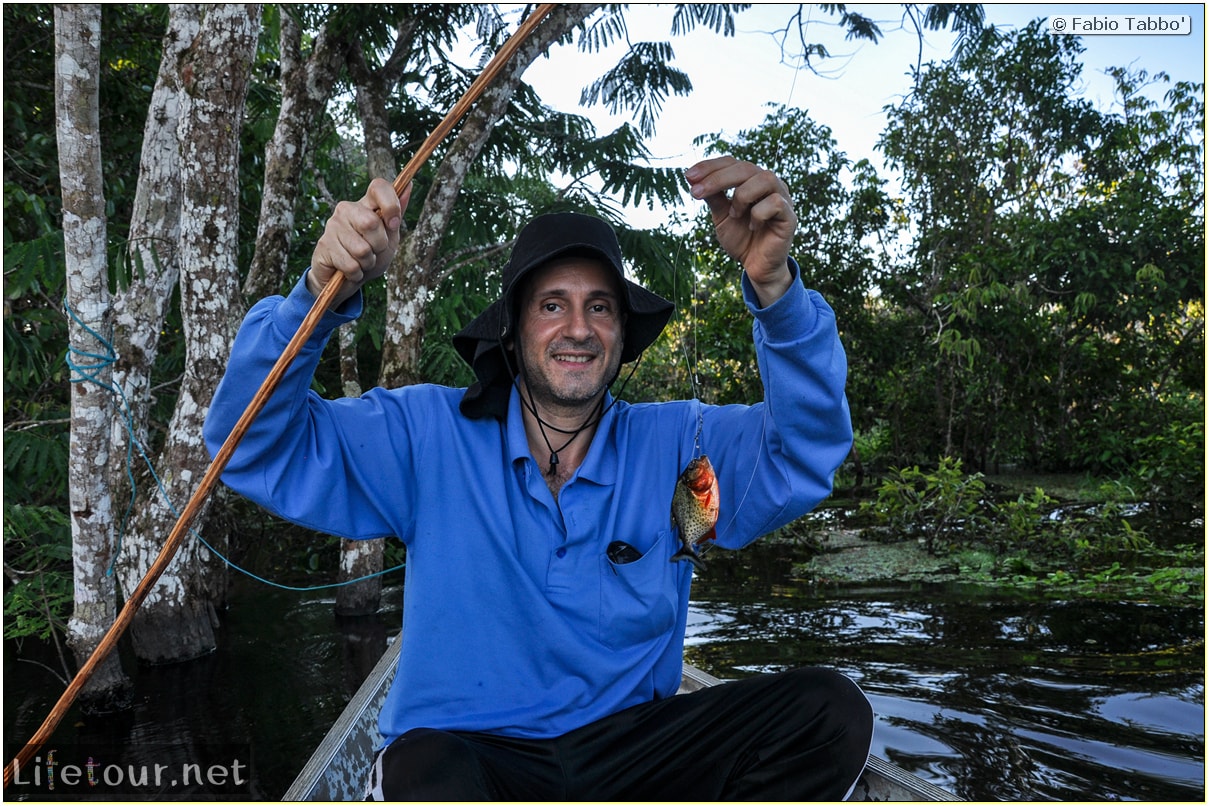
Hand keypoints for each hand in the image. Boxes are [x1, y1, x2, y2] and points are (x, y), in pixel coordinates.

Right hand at [307, 178, 411, 305]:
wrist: (347, 280)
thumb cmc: (371, 256)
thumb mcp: (389, 237)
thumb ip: (397, 214)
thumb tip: (408, 185)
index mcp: (365, 204)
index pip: (379, 187)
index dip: (391, 205)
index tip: (394, 224)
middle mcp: (346, 209)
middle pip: (371, 223)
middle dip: (379, 245)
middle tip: (373, 251)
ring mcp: (332, 226)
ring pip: (361, 249)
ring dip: (367, 262)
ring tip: (361, 261)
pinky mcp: (323, 245)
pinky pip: (350, 265)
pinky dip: (356, 273)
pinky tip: (350, 270)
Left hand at [685, 156, 795, 306]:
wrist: (755, 266)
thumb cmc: (740, 238)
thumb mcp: (721, 215)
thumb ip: (713, 196)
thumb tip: (692, 177)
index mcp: (752, 180)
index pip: (732, 162)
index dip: (710, 166)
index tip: (688, 176)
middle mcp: (769, 184)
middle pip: (746, 167)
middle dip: (718, 178)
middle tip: (696, 193)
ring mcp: (782, 198)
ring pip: (765, 178)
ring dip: (743, 195)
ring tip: (734, 214)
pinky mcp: (790, 216)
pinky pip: (775, 203)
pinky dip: (758, 214)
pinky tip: (753, 227)